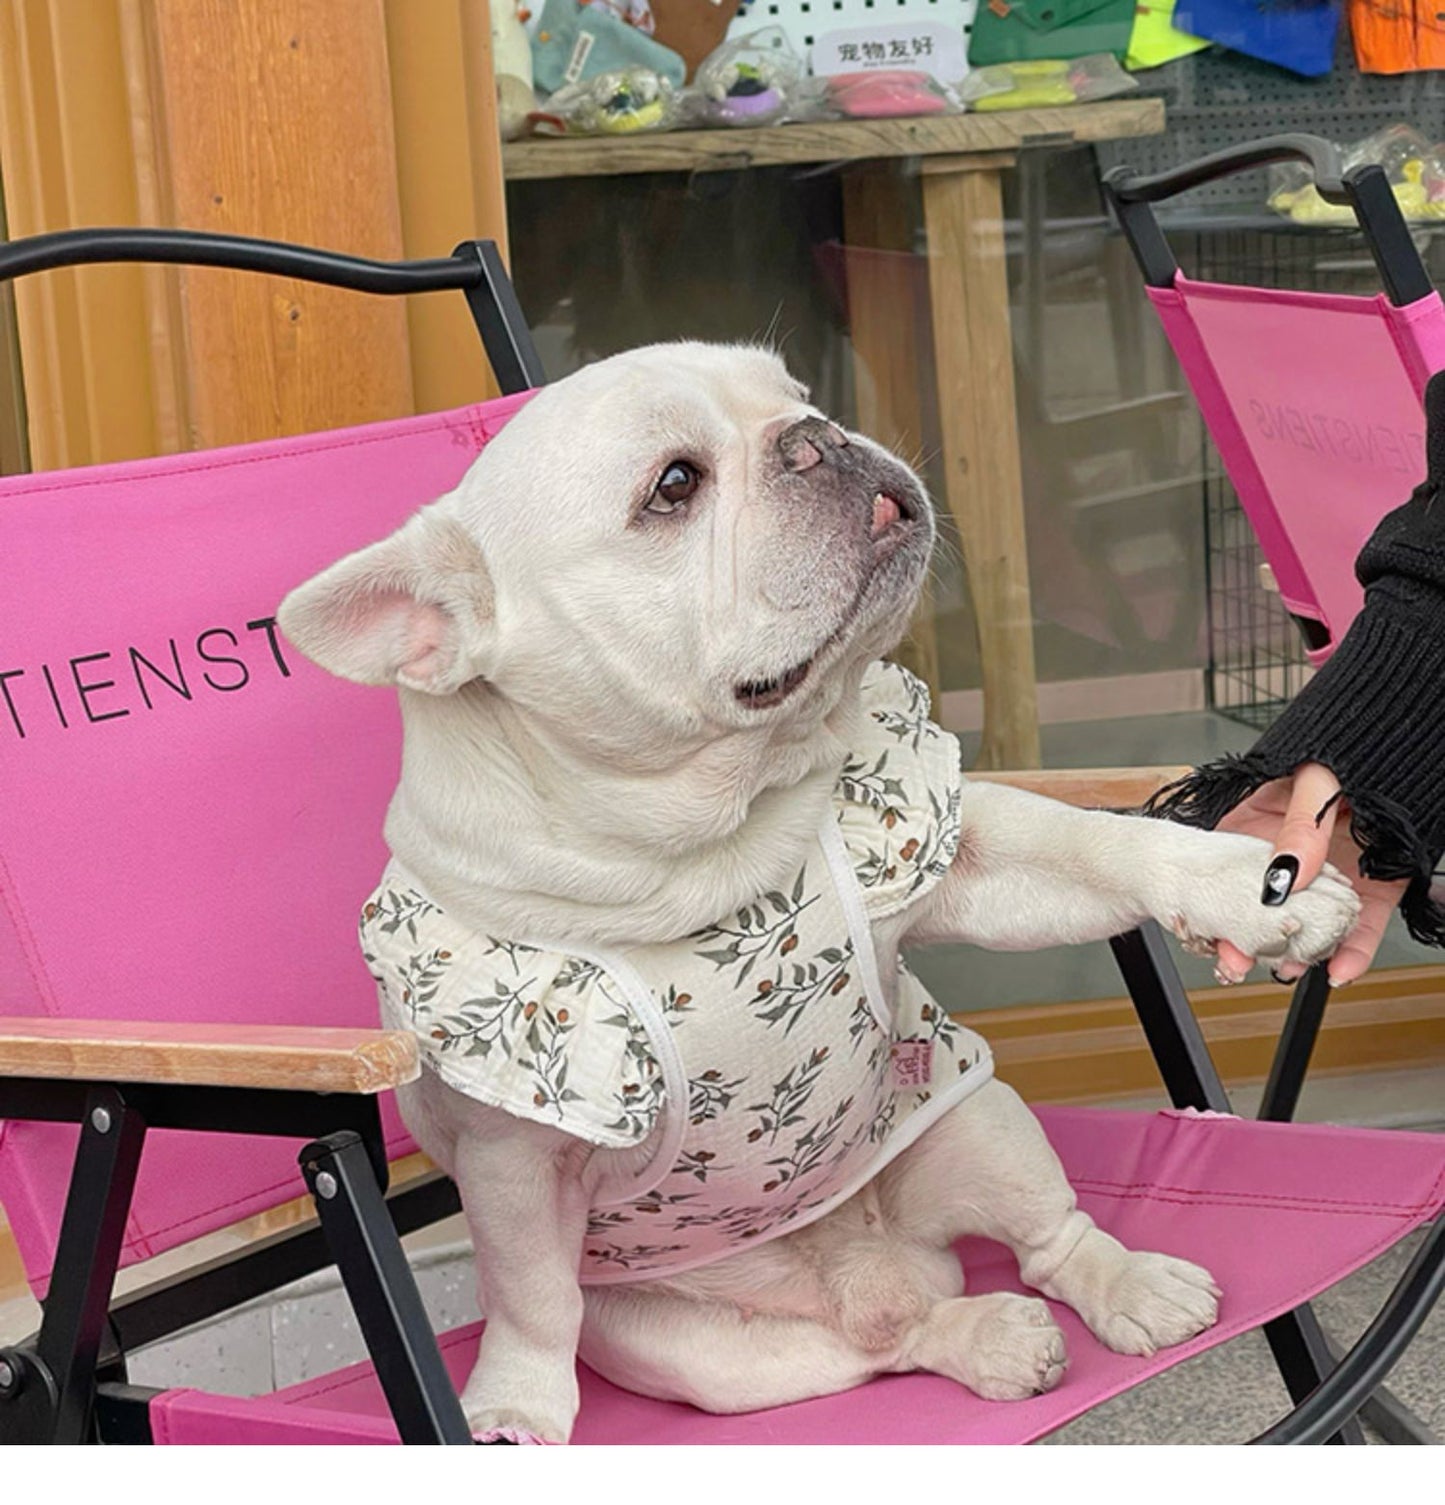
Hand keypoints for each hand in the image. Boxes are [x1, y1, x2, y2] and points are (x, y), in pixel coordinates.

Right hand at [1212, 763, 1405, 985]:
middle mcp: (1292, 860)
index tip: (1210, 927)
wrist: (1408, 755)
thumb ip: (1300, 825)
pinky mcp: (1369, 894)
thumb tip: (1285, 872)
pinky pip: (1360, 930)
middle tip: (1236, 962)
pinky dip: (1352, 955)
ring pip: (1308, 928)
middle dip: (1247, 941)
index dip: (1213, 902)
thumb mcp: (1315, 780)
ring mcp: (1330, 881)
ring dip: (1295, 956)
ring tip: (1287, 969)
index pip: (1226, 871)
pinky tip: (1341, 970)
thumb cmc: (1349, 755)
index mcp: (1259, 827)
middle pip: (1262, 910)